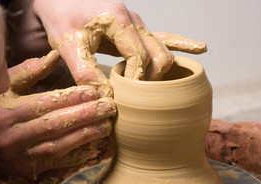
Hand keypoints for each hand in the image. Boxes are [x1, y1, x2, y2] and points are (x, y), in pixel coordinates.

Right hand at [0, 51, 115, 176]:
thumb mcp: (2, 88)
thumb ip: (28, 71)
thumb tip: (54, 56)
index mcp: (5, 113)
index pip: (43, 104)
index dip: (70, 98)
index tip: (94, 92)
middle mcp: (11, 137)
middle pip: (54, 126)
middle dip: (84, 116)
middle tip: (109, 108)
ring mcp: (19, 157)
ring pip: (57, 147)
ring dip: (84, 137)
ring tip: (106, 126)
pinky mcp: (26, 171)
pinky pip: (55, 165)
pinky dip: (75, 157)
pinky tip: (94, 148)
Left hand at [33, 0, 206, 96]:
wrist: (60, 1)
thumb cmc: (62, 20)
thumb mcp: (68, 47)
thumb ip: (85, 72)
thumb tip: (107, 97)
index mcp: (119, 21)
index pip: (141, 57)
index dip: (137, 80)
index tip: (126, 96)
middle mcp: (134, 21)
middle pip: (160, 56)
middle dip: (151, 80)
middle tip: (136, 96)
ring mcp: (139, 24)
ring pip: (164, 50)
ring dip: (159, 72)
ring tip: (153, 91)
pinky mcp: (138, 29)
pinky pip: (165, 37)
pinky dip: (180, 45)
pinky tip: (200, 48)